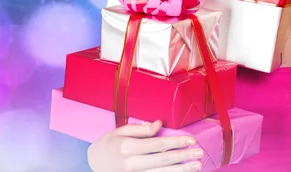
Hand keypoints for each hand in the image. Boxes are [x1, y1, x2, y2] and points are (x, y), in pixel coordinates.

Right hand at [87, 120, 203, 171]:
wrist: (91, 163)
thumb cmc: (108, 144)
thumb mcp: (120, 131)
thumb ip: (140, 129)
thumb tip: (159, 124)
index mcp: (127, 147)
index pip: (158, 144)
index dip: (176, 142)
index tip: (192, 140)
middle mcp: (131, 163)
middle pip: (163, 160)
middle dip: (183, 157)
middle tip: (199, 154)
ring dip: (181, 170)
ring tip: (196, 166)